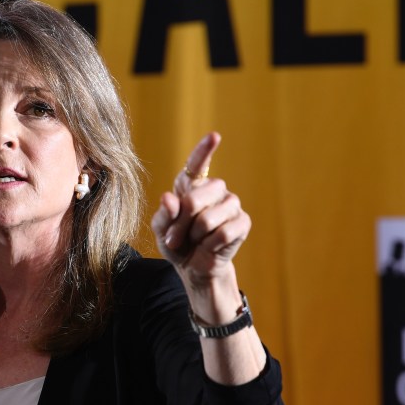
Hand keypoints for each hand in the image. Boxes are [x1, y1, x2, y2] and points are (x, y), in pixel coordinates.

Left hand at [151, 132, 250, 301]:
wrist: (193, 268)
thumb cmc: (177, 243)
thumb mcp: (162, 230)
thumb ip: (163, 215)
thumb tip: (169, 198)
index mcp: (191, 186)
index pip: (197, 165)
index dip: (204, 151)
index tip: (214, 136)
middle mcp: (214, 190)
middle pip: (196, 198)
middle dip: (182, 222)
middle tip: (176, 236)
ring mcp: (231, 204)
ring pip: (209, 217)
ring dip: (196, 235)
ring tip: (194, 241)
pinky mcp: (243, 222)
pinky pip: (224, 232)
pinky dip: (211, 244)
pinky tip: (210, 246)